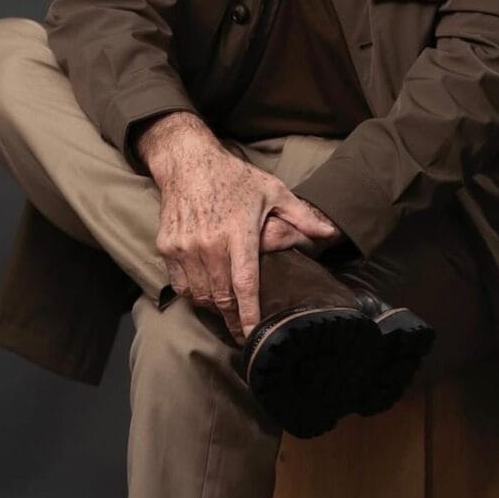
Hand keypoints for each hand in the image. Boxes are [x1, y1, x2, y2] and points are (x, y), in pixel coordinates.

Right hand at [138, 113, 338, 340]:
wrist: (188, 161)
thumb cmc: (234, 177)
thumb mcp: (272, 191)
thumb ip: (301, 216)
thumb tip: (331, 233)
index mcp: (239, 233)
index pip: (245, 285)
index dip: (250, 315)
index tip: (255, 336)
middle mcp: (209, 244)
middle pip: (222, 298)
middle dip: (234, 320)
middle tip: (244, 333)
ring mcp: (185, 247)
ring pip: (200, 295)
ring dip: (215, 308)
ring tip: (227, 312)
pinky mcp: (167, 247)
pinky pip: (181, 285)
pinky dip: (194, 294)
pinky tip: (206, 293)